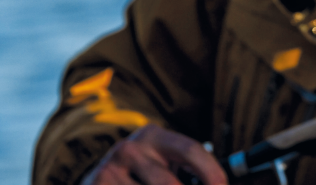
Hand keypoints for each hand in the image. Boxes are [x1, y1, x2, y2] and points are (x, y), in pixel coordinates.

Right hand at [82, 124, 225, 184]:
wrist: (93, 181)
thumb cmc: (139, 174)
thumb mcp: (160, 163)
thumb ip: (187, 170)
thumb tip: (221, 183)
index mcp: (154, 136)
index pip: (192, 150)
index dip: (212, 173)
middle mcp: (130, 148)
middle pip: (170, 184)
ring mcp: (109, 169)